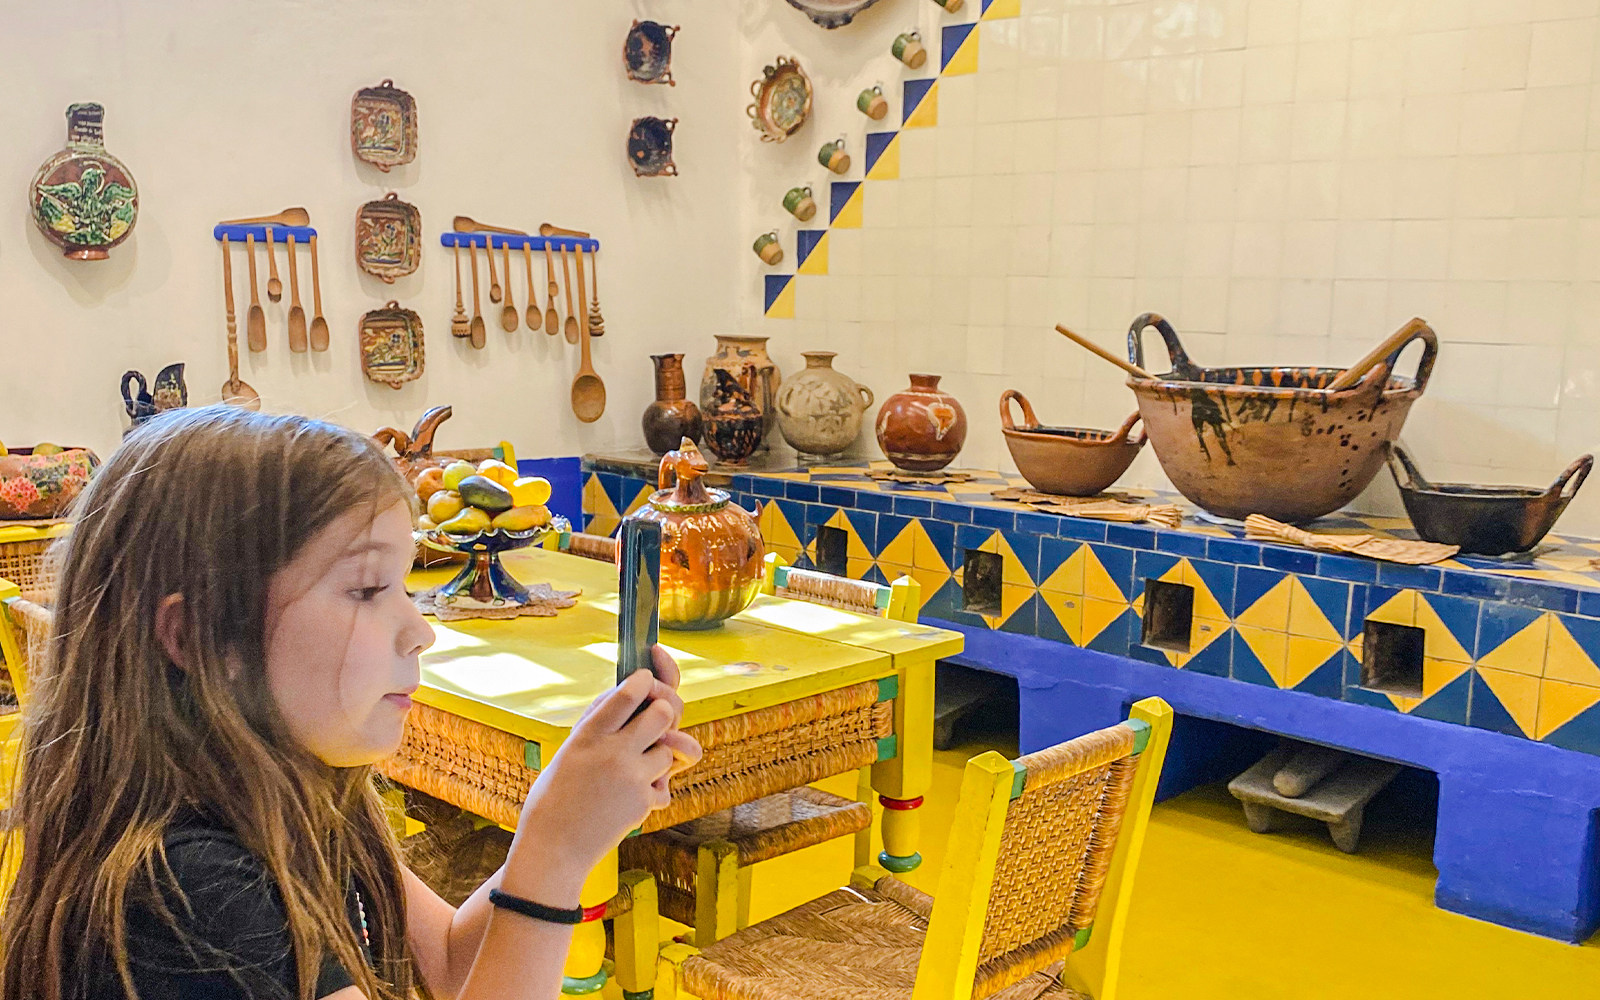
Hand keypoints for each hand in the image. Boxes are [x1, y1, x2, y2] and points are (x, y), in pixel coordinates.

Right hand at [505, 647, 700, 893]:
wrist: (553, 850)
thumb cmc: (555, 798)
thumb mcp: (568, 752)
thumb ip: (598, 726)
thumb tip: (629, 695)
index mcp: (588, 734)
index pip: (628, 693)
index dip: (644, 679)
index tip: (646, 678)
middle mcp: (613, 751)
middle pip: (664, 712)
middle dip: (666, 712)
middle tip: (657, 720)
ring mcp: (632, 777)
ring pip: (670, 750)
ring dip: (659, 756)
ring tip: (634, 769)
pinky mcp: (644, 803)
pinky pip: (664, 786)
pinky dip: (652, 791)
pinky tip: (628, 800)